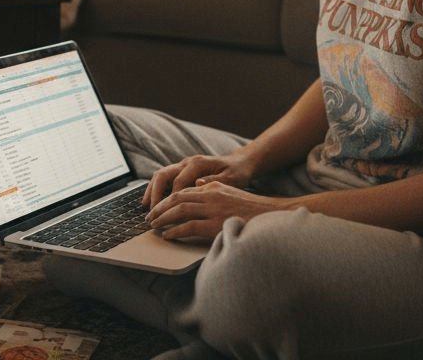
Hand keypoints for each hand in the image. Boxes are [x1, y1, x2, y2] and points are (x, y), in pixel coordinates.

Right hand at [142, 152, 255, 207]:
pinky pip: (165, 178)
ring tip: (146, 207)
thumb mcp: (231, 178)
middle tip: (152, 211)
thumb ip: (215, 181)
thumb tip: (198, 183)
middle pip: (164, 175)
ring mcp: (184, 165)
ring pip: (161, 175)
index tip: (167, 215)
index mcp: (198, 164)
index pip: (178, 182)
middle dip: (155, 193)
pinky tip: (152, 201)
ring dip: (152, 190)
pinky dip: (156, 188)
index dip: (171, 199)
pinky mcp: (183, 171)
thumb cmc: (237, 172)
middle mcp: (188, 162)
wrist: (240, 162)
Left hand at [146, 181, 291, 240]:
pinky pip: (189, 227)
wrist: (273, 218)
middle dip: (160, 208)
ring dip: (163, 218)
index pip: (183, 190)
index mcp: (215, 187)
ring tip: (154, 226)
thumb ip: (212, 190)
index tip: (157, 207)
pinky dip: (175, 231)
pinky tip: (167, 235)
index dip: (166, 199)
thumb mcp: (231, 193)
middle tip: (150, 217)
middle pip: (178, 198)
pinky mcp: (217, 224)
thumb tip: (195, 187)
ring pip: (180, 211)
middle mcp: (213, 195)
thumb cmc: (252, 210)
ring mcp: (215, 209)